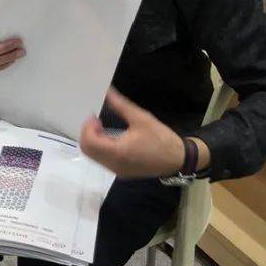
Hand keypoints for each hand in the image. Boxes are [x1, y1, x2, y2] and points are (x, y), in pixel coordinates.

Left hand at [79, 89, 207, 178]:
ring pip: (94, 157)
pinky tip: (111, 138)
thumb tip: (107, 92)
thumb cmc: (161, 138)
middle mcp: (114, 165)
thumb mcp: (141, 118)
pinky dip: (101, 149)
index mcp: (118, 152)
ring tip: (104, 128)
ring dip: (94, 141)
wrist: (178, 159)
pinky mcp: (122, 172)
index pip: (89, 143)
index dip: (87, 127)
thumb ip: (121, 106)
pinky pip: (103, 161)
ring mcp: (117, 171)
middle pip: (87, 151)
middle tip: (97, 121)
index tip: (95, 116)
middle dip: (88, 134)